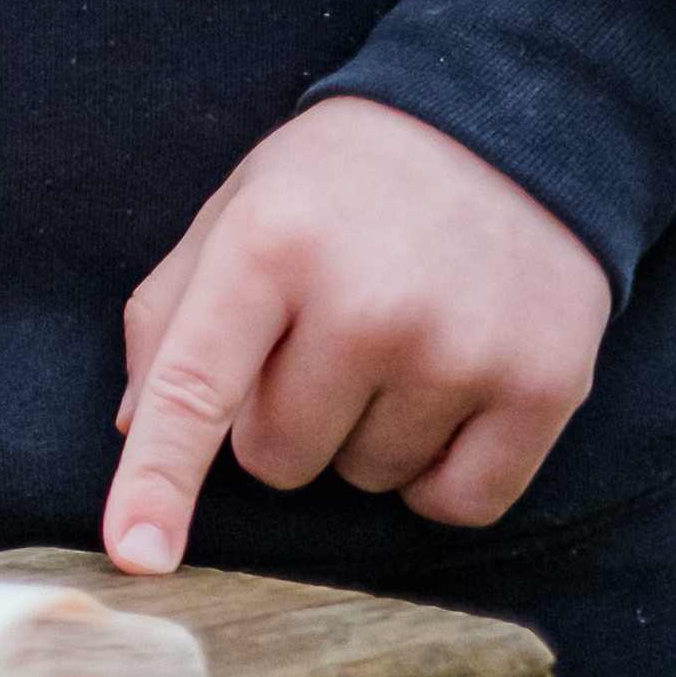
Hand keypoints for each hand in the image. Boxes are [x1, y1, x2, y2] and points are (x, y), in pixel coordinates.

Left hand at [100, 97, 610, 574]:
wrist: (508, 124)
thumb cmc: (344, 183)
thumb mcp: (237, 210)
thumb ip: (170, 314)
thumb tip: (133, 430)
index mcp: (268, 249)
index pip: (193, 388)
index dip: (158, 480)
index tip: (136, 552)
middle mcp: (365, 304)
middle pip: (276, 459)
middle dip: (282, 418)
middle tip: (323, 338)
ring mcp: (459, 350)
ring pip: (364, 479)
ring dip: (365, 434)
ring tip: (395, 342)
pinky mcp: (542, 387)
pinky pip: (457, 503)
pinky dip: (440, 474)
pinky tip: (447, 394)